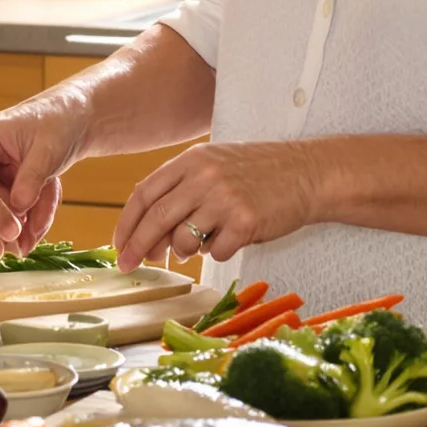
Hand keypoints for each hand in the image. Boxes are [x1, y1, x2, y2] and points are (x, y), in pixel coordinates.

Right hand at [0, 107, 73, 253]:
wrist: (75, 114)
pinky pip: (12, 204)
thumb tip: (18, 207)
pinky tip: (38, 232)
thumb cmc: (58, 121)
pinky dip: (29, 218)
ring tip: (29, 246)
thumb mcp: (46, 149)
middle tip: (13, 249)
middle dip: (0, 225)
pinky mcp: (5, 179)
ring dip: (17, 227)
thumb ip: (31, 177)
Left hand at [114, 142, 322, 268]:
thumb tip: (146, 232)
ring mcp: (225, 199)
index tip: (119, 246)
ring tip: (203, 242)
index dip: (126, 223)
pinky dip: (219, 252)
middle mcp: (204, 176)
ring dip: (186, 251)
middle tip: (128, 266)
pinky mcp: (245, 222)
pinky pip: (217, 253)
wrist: (307, 172)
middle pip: (156, 219)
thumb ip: (180, 189)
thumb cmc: (257, 172)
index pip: (144, 194)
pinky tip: (232, 238)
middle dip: (138, 247)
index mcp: (191, 160)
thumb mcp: (212, 165)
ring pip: (184, 241)